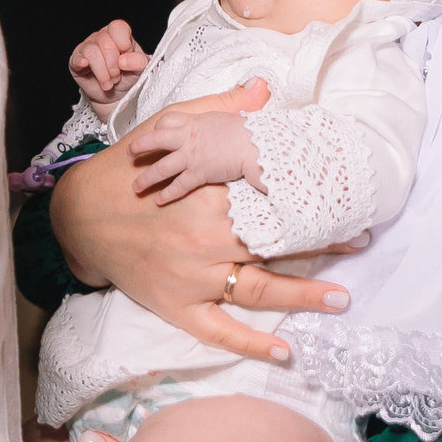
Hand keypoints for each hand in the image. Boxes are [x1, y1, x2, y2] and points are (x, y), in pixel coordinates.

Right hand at [50, 80, 349, 364]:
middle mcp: (207, 238)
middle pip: (277, 244)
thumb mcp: (168, 127)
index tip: (347, 197)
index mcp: (210, 193)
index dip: (314, 198)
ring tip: (343, 298)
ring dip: (304, 295)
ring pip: (260, 289)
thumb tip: (262, 90)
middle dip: (324, 244)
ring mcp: (194, 278)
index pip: (274, 197)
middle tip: (363, 241)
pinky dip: (252, 344)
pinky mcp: (178, 306)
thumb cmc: (127, 170)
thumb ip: (219, 111)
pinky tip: (286, 351)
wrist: (79, 216)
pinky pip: (221, 331)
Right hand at [70, 19, 147, 108]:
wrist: (115, 95)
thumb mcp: (140, 69)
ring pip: (92, 52)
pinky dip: (80, 62)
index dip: (122, 43)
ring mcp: (87, 47)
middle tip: (117, 77)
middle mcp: (102, 37)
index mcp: (119, 34)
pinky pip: (76, 58)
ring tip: (108, 84)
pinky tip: (85, 66)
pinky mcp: (76, 61)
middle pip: (105, 42)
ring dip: (102, 72)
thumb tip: (123, 60)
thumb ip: (138, 61)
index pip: (117, 27)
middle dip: (113, 65)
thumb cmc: (128, 76)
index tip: (126, 57)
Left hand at [127, 108, 260, 203]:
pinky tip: (158, 199)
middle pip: (155, 140)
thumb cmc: (247, 130)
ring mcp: (191, 156)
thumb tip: (252, 86)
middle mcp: (187, 138)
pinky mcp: (198, 173)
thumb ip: (230, 105)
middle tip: (129, 152)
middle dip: (139, 146)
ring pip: (161, 167)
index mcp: (195, 121)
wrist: (255, 144)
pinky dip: (167, 193)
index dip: (160, 127)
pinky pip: (178, 185)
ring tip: (135, 186)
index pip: (168, 119)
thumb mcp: (232, 113)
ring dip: (146, 178)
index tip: (156, 132)